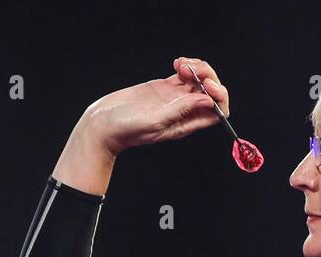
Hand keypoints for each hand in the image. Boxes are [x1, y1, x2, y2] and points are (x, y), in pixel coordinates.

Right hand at [82, 56, 229, 155]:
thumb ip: (181, 112)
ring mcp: (174, 99)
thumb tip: (207, 102)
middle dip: (208, 76)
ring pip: (200, 81)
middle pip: (211, 93)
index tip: (206, 85)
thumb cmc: (124, 129)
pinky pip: (186, 75)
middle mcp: (183, 112)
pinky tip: (176, 63)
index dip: (218, 97)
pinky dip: (187, 65)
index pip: (217, 113)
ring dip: (197, 68)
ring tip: (180, 65)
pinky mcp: (164, 88)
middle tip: (190, 69)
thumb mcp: (154, 121)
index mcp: (185, 125)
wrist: (103, 123)